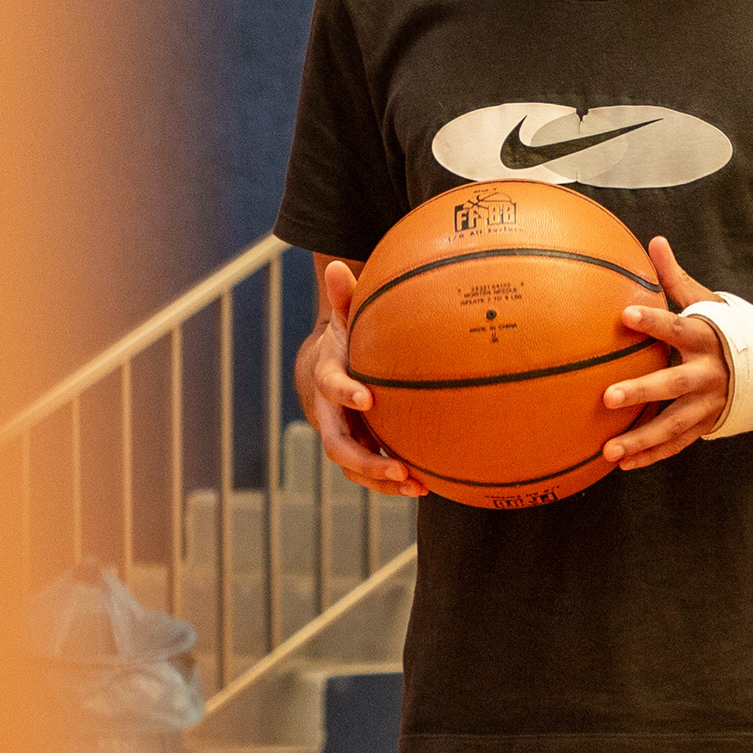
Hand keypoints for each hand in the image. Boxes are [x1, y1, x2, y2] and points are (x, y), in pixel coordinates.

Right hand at [295, 256, 425, 498]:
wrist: (327, 369)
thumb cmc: (344, 341)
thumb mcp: (346, 319)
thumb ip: (345, 299)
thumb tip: (337, 265)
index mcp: (327, 377)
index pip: (330, 386)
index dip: (345, 392)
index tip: (367, 397)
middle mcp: (329, 414)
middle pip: (338, 445)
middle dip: (366, 460)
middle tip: (396, 467)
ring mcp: (342, 436)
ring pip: (354, 467)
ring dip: (382, 480)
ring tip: (415, 485)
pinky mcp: (358, 450)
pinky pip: (371, 473)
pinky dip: (393, 484)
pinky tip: (425, 487)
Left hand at [604, 236, 734, 472]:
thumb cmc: (727, 329)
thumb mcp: (709, 302)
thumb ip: (676, 279)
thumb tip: (654, 240)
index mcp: (707, 338)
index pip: (677, 327)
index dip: (652, 322)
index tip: (624, 316)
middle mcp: (709, 373)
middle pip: (673, 384)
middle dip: (641, 391)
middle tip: (606, 397)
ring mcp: (709, 403)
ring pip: (673, 424)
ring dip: (641, 438)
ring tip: (608, 450)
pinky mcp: (707, 424)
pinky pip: (677, 443)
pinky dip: (652, 454)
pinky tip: (622, 463)